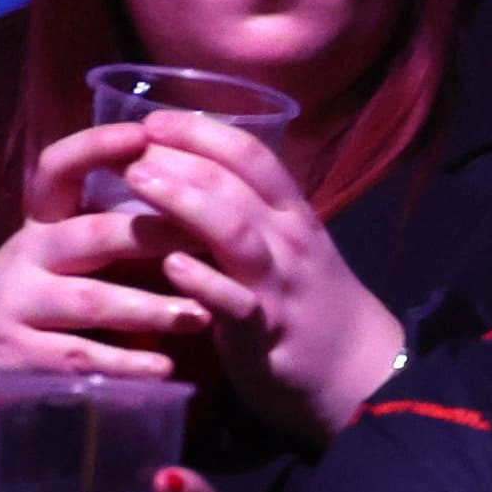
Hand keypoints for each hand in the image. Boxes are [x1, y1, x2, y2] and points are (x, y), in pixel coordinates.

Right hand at [0, 123, 210, 437]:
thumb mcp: (55, 252)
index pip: (58, 169)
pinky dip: (124, 363)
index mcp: (40, 222)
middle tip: (207, 238)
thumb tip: (194, 201)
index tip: (143, 133)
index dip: (96, 147)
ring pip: (89, 300)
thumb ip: (107, 233)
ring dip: (149, 307)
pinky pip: (77, 356)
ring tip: (200, 315)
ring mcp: (18, 306)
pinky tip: (165, 368)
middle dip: (150, 234)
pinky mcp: (18, 357)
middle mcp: (25, 255)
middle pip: (89, 234)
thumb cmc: (31, 295)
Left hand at [118, 108, 407, 444]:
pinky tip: (172, 265)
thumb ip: (248, 209)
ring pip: (235, 231)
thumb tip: (184, 169)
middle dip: (180, 157)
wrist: (361, 373)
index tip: (155, 119)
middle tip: (130, 146)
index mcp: (291, 213)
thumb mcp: (289, 243)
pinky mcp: (264, 332)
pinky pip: (234, 302)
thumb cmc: (309, 299)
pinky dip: (203, 281)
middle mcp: (287, 239)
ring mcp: (277, 284)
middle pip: (233, 183)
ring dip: (183, 201)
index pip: (250, 155)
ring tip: (139, 181)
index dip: (201, 131)